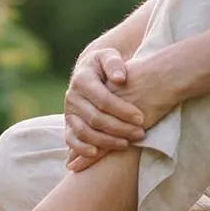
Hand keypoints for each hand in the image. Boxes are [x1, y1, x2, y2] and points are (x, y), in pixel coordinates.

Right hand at [63, 48, 157, 170]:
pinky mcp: (68, 125)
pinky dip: (81, 149)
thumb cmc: (106, 65)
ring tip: (126, 144)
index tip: (141, 118)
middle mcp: (72, 97)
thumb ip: (114, 63)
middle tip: (140, 133)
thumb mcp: (109, 56)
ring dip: (105, 141)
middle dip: (119, 128)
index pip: (103, 99)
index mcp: (82, 79)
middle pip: (95, 118)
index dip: (122, 110)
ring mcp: (69, 112)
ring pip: (84, 131)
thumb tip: (119, 78)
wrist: (90, 72)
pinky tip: (97, 154)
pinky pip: (71, 140)